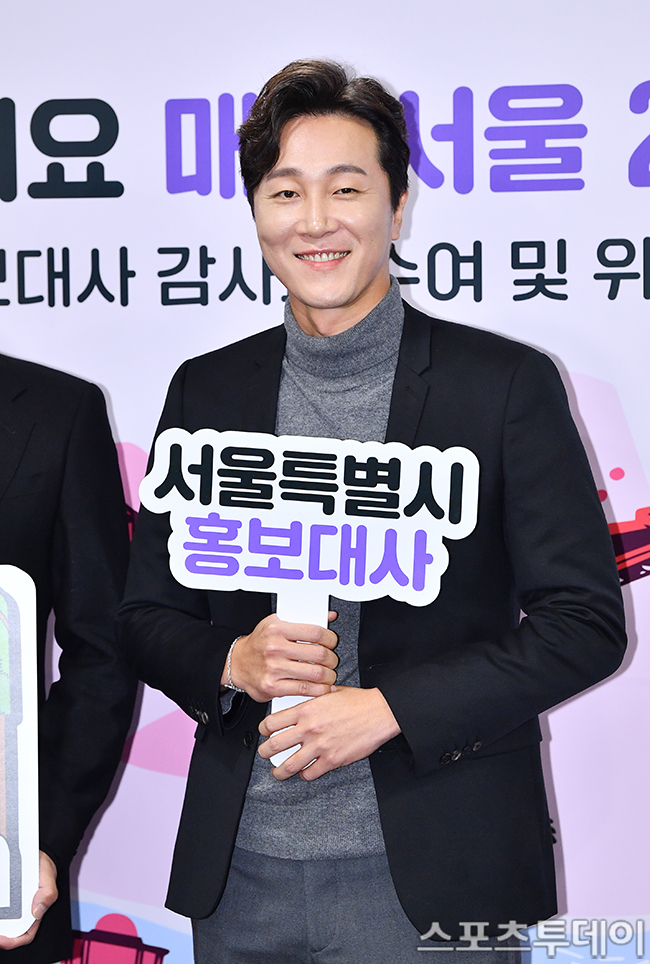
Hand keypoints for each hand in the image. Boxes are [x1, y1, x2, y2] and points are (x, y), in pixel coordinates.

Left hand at [0, 851, 57, 948]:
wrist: (36, 855)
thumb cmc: (43, 868)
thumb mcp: (48, 878)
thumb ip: (47, 893)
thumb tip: (37, 911)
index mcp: (34, 913)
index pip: (24, 935)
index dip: (12, 941)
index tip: (1, 939)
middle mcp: (21, 912)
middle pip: (8, 931)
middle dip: (0, 935)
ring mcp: (11, 906)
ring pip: (2, 921)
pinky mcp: (4, 899)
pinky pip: (0, 909)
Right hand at [221, 613, 338, 702]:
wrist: (237, 663)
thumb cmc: (259, 642)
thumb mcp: (276, 623)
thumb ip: (303, 619)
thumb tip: (329, 615)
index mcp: (278, 629)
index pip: (315, 632)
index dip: (331, 639)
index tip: (332, 642)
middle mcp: (275, 648)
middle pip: (319, 654)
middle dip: (332, 659)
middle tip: (332, 660)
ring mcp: (274, 668)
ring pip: (315, 673)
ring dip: (329, 676)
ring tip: (329, 674)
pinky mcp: (273, 687)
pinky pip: (304, 689)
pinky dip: (319, 690)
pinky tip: (322, 687)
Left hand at [258, 685, 400, 779]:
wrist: (380, 712)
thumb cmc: (358, 701)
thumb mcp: (329, 691)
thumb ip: (312, 697)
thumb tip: (302, 699)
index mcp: (306, 710)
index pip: (271, 722)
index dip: (263, 729)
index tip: (264, 732)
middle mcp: (309, 729)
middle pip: (274, 745)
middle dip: (264, 752)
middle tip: (264, 754)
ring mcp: (319, 746)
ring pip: (288, 765)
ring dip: (279, 771)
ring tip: (277, 772)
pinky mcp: (332, 760)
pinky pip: (310, 773)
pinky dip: (305, 774)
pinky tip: (305, 772)